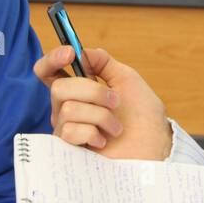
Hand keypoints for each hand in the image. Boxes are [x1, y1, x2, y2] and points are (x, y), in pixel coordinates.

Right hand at [33, 46, 170, 159]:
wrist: (154, 146)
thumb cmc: (143, 117)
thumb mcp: (127, 80)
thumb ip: (104, 63)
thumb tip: (83, 51)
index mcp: (78, 90)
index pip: (49, 73)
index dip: (52, 60)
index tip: (70, 53)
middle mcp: (66, 109)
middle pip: (59, 88)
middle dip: (92, 91)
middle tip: (115, 102)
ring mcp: (67, 129)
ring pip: (69, 110)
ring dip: (102, 116)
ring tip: (116, 128)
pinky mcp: (69, 150)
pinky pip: (70, 131)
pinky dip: (94, 133)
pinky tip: (104, 141)